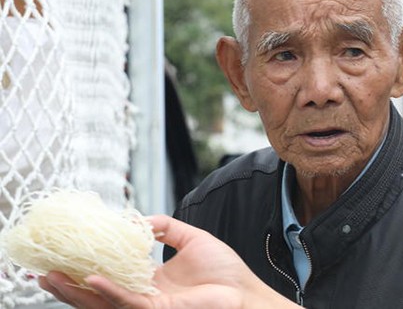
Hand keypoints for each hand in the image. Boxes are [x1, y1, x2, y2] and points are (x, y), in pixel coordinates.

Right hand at [38, 215, 299, 308]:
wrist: (245, 293)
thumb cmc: (224, 271)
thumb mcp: (191, 239)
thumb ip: (165, 227)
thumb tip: (139, 218)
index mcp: (148, 281)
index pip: (109, 275)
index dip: (85, 267)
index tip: (63, 254)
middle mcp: (142, 296)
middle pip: (97, 292)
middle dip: (68, 285)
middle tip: (42, 270)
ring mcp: (147, 306)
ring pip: (103, 302)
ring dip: (75, 292)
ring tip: (50, 277)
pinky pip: (127, 302)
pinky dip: (108, 292)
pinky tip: (91, 279)